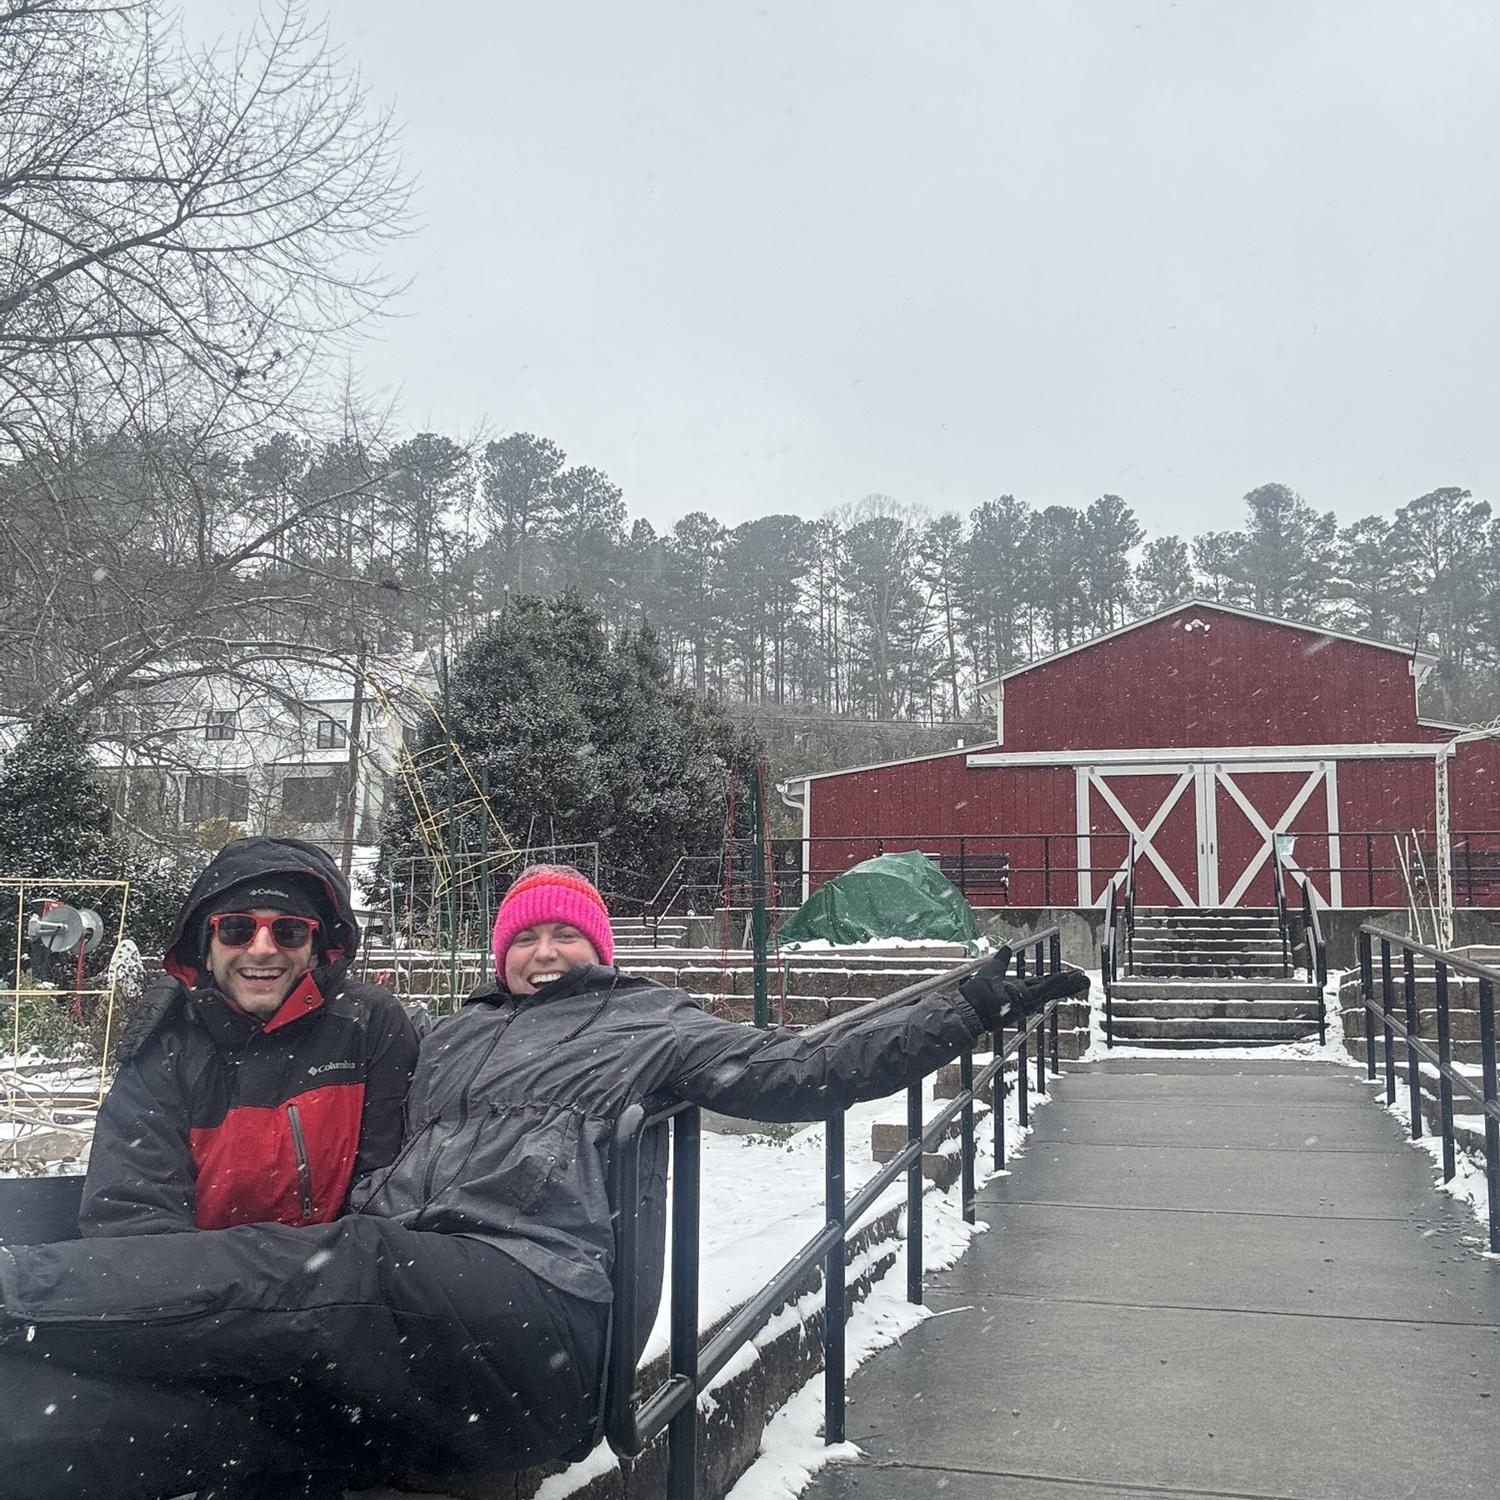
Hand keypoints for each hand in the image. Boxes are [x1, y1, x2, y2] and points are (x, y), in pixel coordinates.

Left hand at [959, 957, 1088, 1030]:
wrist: (968, 1007)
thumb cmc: (976, 993)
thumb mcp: (992, 971)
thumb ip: (1001, 960)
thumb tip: (1007, 948)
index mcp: (1019, 990)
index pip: (1041, 984)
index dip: (1056, 979)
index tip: (1070, 975)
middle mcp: (1024, 997)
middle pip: (1050, 988)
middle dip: (1067, 985)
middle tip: (1084, 980)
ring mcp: (1024, 1000)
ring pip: (1049, 990)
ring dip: (1064, 985)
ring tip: (1079, 978)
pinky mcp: (1022, 1001)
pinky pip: (1041, 992)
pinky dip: (1053, 984)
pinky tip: (1064, 978)